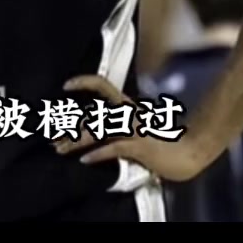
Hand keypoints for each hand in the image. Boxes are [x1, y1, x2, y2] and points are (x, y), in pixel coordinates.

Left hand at [52, 74, 220, 183]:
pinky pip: (114, 149)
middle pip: (94, 115)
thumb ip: (120, 126)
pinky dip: (98, 154)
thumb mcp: (139, 129)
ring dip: (76, 141)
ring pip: (99, 130)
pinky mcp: (140, 147)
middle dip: (70, 127)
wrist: (189, 153)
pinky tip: (85, 160)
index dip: (85, 82)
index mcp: (129, 107)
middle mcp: (129, 115)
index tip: (66, 84)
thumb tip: (97, 130)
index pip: (105, 86)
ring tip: (60, 149)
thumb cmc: (163, 143)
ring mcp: (135, 130)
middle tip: (53, 138)